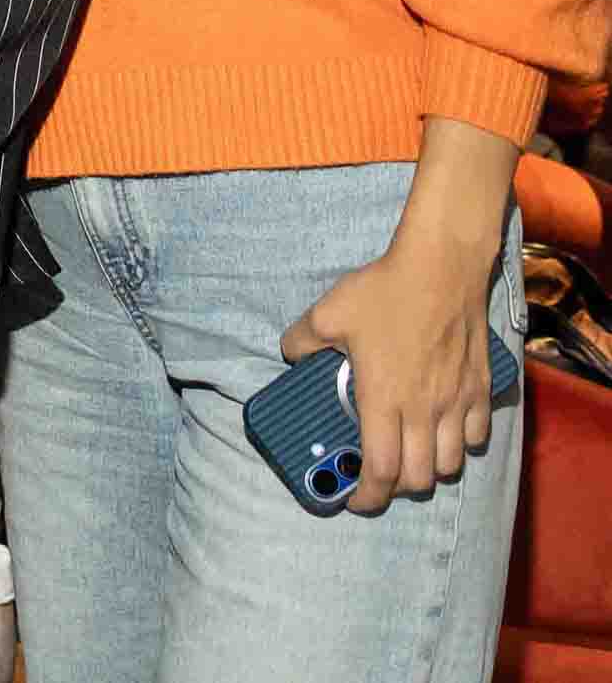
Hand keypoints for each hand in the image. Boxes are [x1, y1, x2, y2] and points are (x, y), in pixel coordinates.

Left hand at [280, 236, 498, 513]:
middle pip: (419, 479)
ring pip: (451, 463)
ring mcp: (456, 402)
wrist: (441, 269)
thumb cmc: (384, 292)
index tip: (353, 500)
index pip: (380, 470)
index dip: (367, 495)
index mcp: (383, 400)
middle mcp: (423, 410)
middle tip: (379, 480)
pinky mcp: (480, 389)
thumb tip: (289, 354)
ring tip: (412, 459)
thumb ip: (301, 341)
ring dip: (431, 470)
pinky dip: (460, 445)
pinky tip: (444, 432)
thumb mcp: (327, 314)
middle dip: (397, 490)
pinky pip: (475, 436)